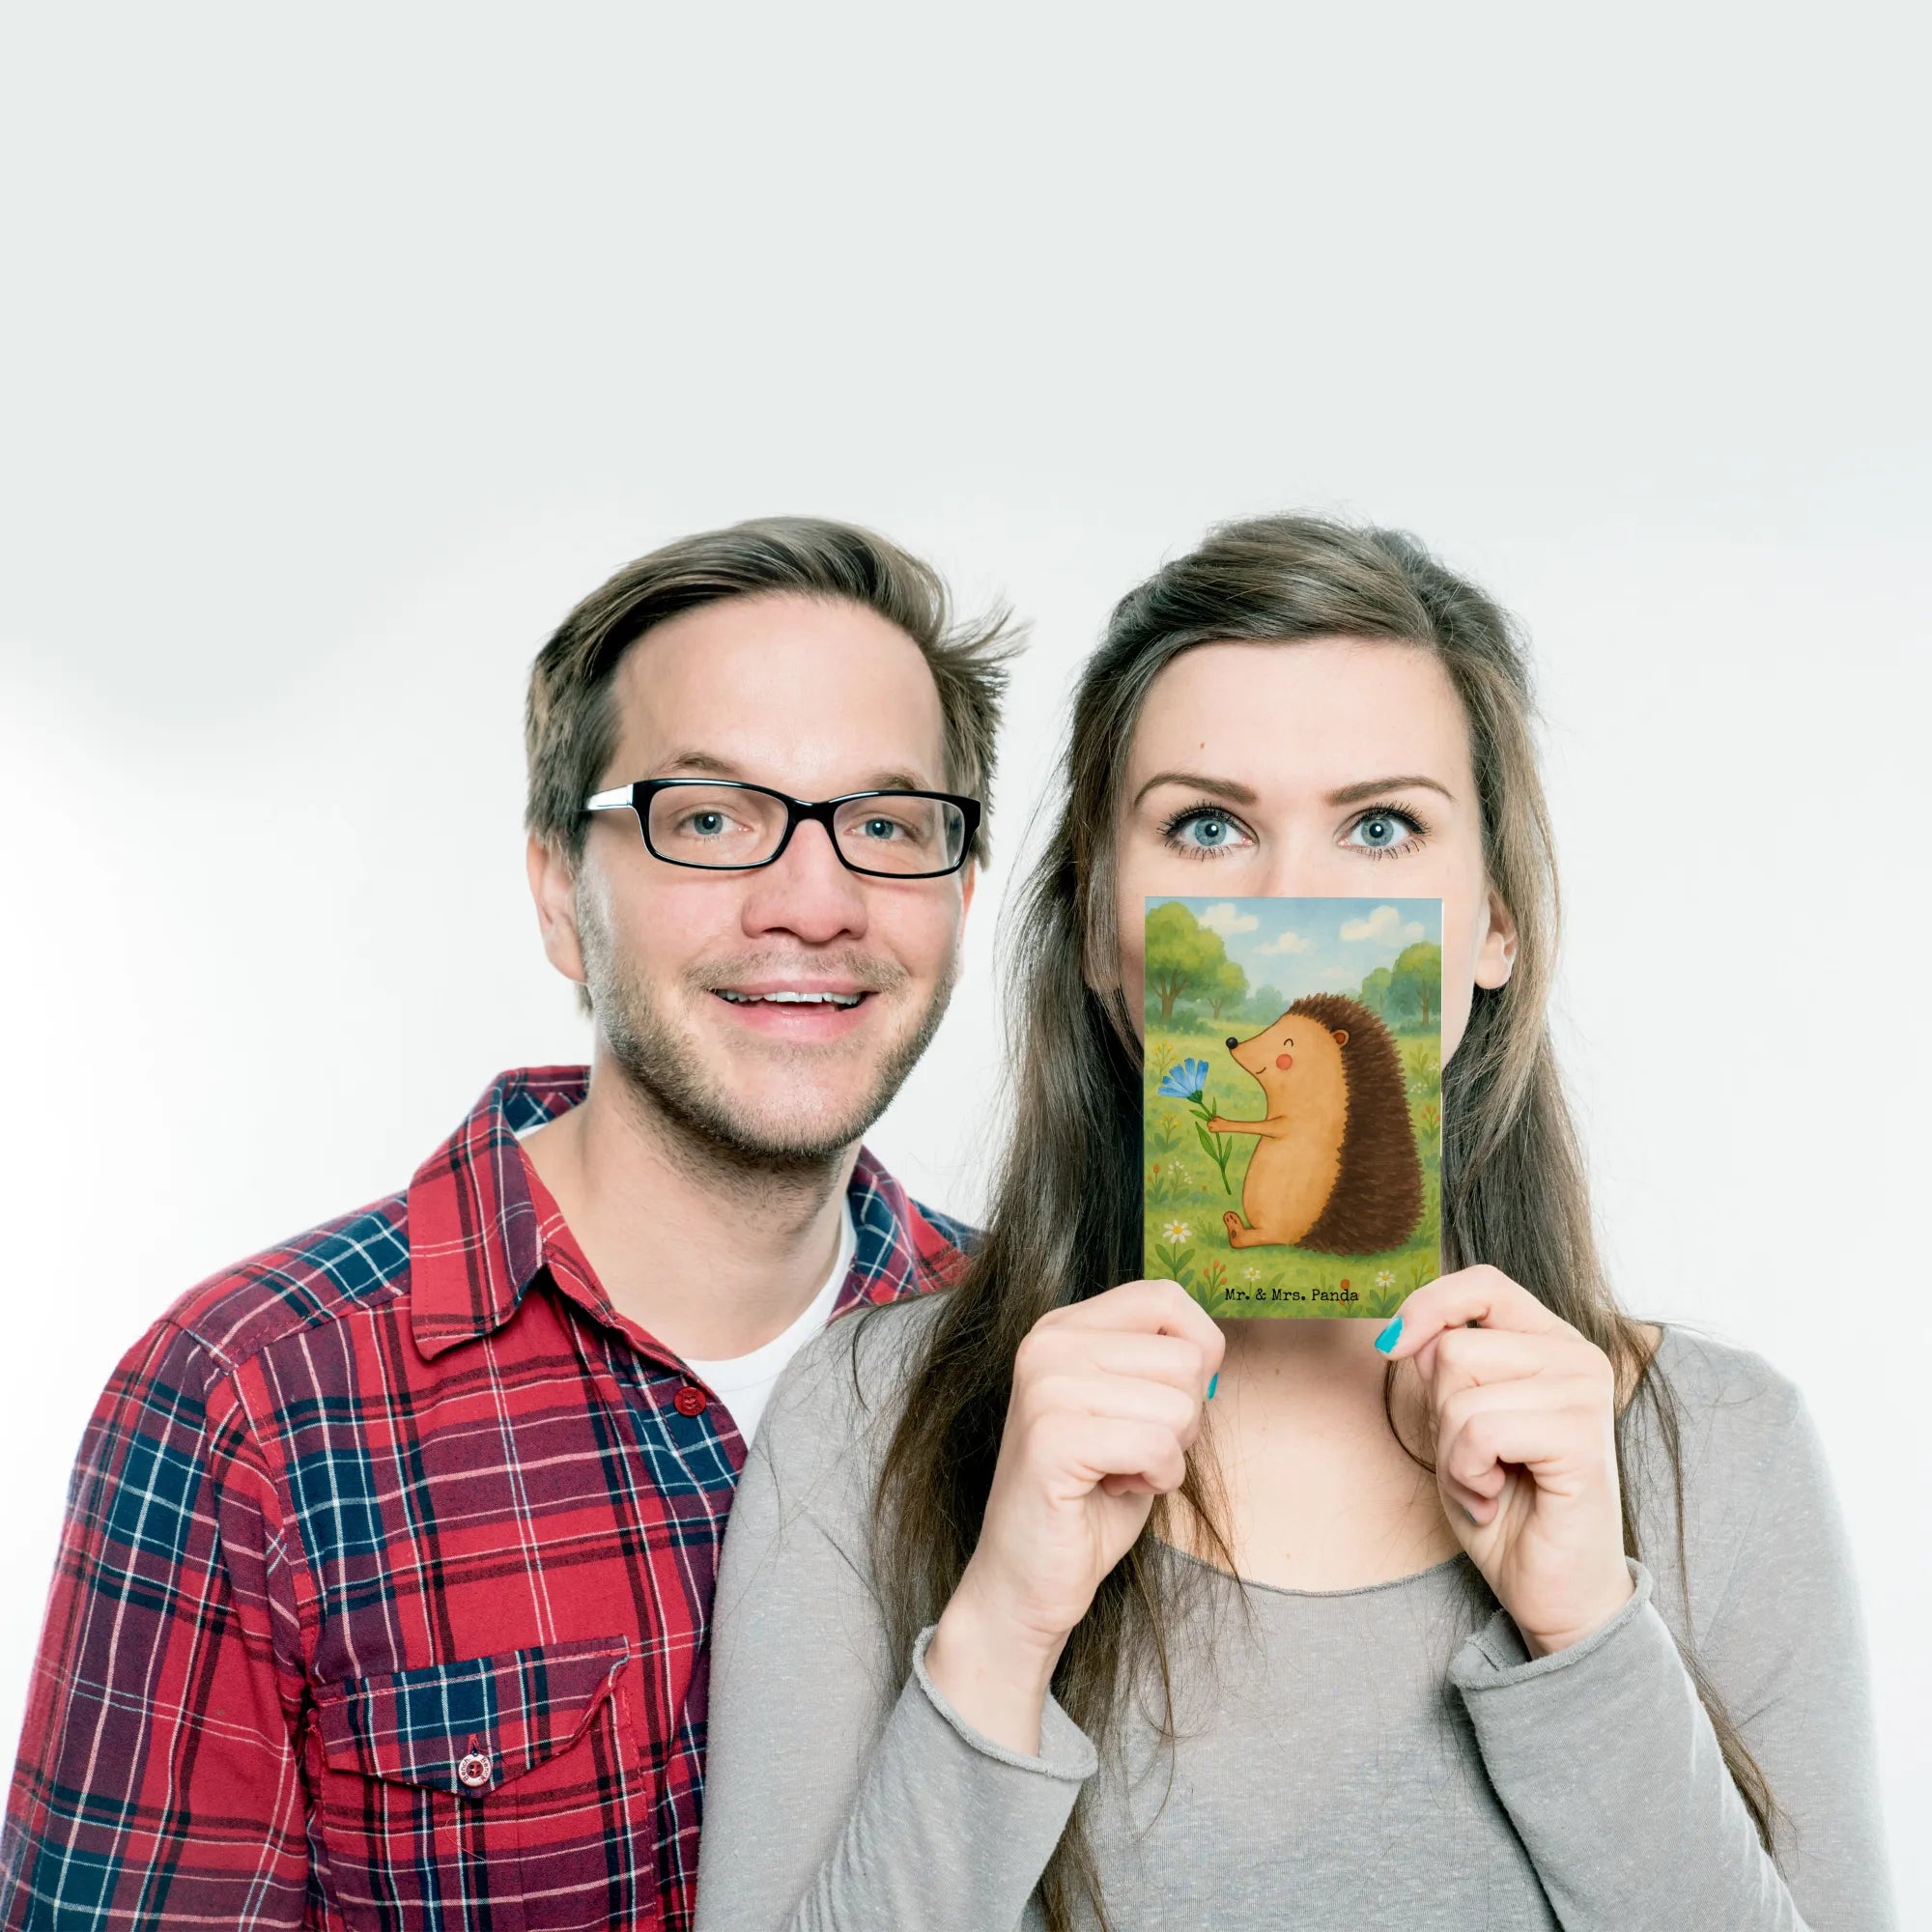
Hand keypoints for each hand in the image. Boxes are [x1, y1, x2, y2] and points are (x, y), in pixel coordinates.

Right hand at [926, 1279, 1222, 1749]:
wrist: (1028, 1576)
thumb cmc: (1090, 1496)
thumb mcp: (1131, 1409)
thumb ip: (1160, 1365)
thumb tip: (1212, 1348)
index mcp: (1064, 1327)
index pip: (1167, 1299)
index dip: (1198, 1352)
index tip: (1167, 1402)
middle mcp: (1048, 1343)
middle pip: (1185, 1359)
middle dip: (1181, 1418)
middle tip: (1131, 1451)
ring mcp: (1045, 1386)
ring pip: (1178, 1404)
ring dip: (1168, 1454)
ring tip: (1118, 1471)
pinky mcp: (1052, 1438)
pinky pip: (1158, 1446)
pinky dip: (1156, 1479)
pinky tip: (1114, 1490)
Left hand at [1382, 1265, 1633, 1656]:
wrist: (1550, 1589)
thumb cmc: (1505, 1505)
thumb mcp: (1456, 1423)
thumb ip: (1443, 1369)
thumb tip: (1407, 1334)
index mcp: (1549, 1341)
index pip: (1483, 1284)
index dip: (1429, 1306)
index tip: (1392, 1347)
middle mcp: (1576, 1357)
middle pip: (1454, 1347)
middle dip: (1439, 1413)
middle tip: (1474, 1461)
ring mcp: (1585, 1394)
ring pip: (1460, 1392)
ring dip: (1452, 1453)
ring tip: (1488, 1483)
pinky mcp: (1583, 1438)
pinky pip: (1480, 1431)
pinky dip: (1468, 1474)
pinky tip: (1496, 1498)